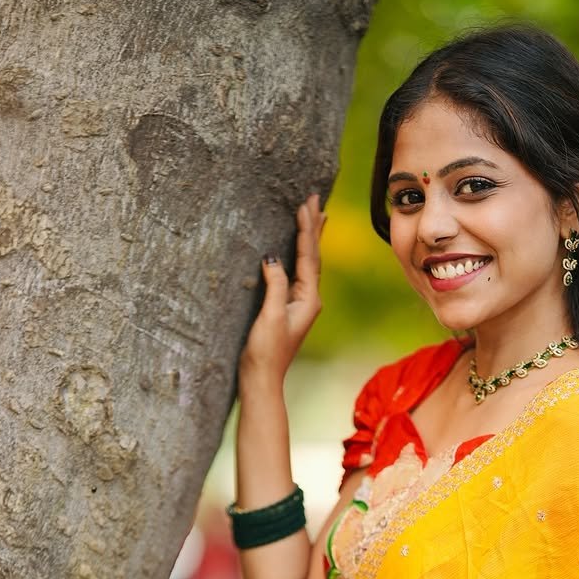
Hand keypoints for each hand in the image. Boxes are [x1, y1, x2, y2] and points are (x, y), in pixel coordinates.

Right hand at [240, 193, 324, 383]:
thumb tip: (273, 258)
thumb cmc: (266, 351)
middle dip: (313, 227)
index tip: (306, 204)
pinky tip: (297, 252)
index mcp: (308, 299)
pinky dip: (299, 256)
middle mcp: (309, 300)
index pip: (308, 256)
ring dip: (310, 239)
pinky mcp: (287, 309)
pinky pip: (296, 274)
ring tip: (317, 217)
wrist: (262, 379)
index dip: (306, 229)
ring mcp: (299, 304)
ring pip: (307, 263)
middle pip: (313, 256)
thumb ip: (276, 285)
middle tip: (316, 199)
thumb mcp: (271, 316)